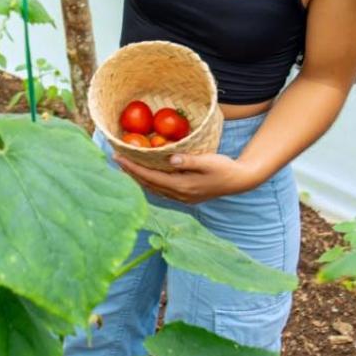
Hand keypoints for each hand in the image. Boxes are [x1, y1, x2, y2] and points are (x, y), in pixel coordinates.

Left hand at [113, 151, 259, 203]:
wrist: (240, 181)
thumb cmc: (224, 168)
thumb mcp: (208, 161)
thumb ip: (189, 161)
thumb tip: (170, 159)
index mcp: (182, 186)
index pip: (150, 177)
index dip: (132, 168)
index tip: (118, 158)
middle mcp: (179, 195)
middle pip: (148, 184)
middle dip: (131, 173)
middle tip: (115, 160)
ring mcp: (183, 198)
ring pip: (153, 189)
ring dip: (138, 178)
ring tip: (125, 168)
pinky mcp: (186, 197)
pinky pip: (161, 190)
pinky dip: (149, 182)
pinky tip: (145, 176)